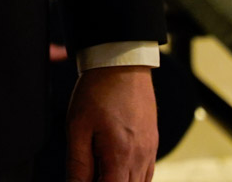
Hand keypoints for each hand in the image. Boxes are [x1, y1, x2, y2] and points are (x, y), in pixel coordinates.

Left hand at [65, 65, 157, 181]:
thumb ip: (78, 164)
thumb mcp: (78, 127)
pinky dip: (133, 178)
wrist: (122, 62)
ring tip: (102, 170)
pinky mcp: (153, 142)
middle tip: (91, 172)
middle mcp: (140, 157)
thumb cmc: (98, 91)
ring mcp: (150, 150)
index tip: (84, 180)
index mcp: (120, 155)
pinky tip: (117, 169)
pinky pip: (147, 172)